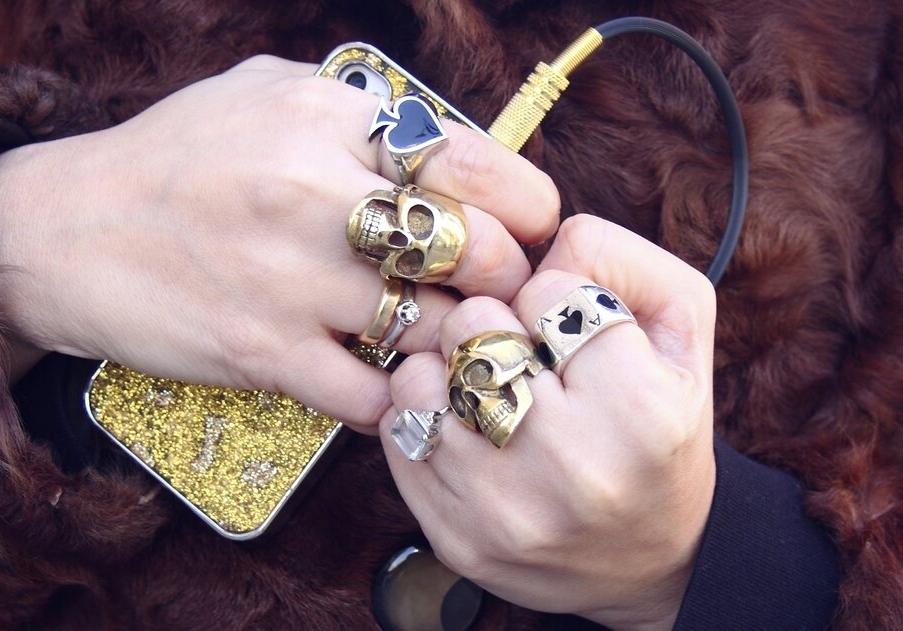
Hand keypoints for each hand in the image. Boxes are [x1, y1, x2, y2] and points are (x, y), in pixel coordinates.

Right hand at [0, 55, 558, 429]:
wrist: (69, 231)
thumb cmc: (177, 157)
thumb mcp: (268, 92)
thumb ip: (359, 110)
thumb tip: (445, 141)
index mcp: (328, 121)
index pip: (477, 165)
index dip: (527, 205)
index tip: (530, 228)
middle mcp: (316, 196)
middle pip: (478, 253)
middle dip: (504, 279)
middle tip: (492, 287)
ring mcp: (292, 281)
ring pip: (437, 332)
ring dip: (454, 341)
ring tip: (442, 334)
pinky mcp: (265, 354)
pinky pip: (376, 398)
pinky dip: (398, 399)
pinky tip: (387, 381)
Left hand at [380, 214, 715, 628]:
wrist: (647, 558)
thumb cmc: (663, 434)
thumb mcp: (682, 332)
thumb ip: (623, 260)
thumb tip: (543, 239)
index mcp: (639, 413)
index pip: (549, 291)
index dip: (552, 297)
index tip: (564, 331)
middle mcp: (570, 469)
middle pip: (476, 329)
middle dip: (492, 326)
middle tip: (519, 355)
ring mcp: (503, 510)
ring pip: (420, 380)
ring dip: (447, 370)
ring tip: (486, 391)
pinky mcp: (455, 535)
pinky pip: (399, 434)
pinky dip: (424, 416)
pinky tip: (464, 428)